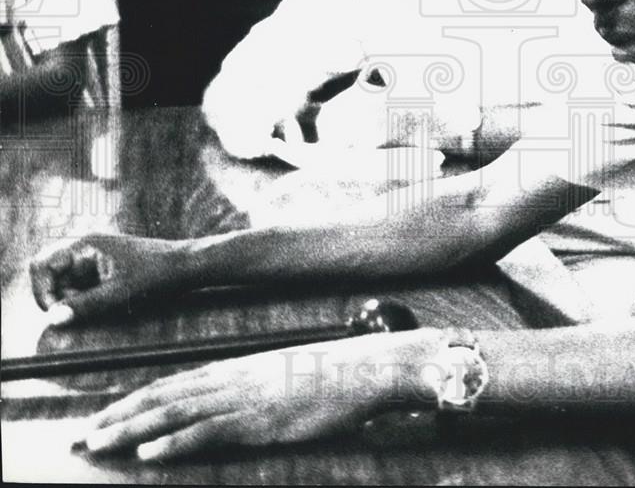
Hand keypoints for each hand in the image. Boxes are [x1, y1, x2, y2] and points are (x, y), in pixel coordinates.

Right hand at [29, 234, 189, 324]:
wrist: (187, 266)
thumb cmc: (157, 275)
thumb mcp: (120, 294)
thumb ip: (84, 306)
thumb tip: (53, 319)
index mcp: (85, 244)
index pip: (42, 265)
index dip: (42, 292)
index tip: (57, 314)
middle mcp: (86, 248)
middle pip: (51, 276)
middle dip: (59, 298)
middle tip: (79, 313)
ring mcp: (95, 259)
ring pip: (66, 285)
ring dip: (73, 301)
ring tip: (100, 306)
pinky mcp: (104, 270)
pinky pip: (82, 287)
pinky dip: (86, 300)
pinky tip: (107, 304)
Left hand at [80, 329, 437, 459]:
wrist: (359, 370)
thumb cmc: (324, 377)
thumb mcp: (279, 379)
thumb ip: (249, 388)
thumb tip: (225, 403)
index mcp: (233, 370)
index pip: (171, 384)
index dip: (133, 401)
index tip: (103, 416)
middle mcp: (230, 380)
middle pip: (163, 397)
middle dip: (119, 417)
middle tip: (84, 437)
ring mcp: (244, 399)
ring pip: (175, 413)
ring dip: (132, 430)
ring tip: (100, 444)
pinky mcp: (260, 420)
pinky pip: (209, 431)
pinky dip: (175, 442)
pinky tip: (150, 453)